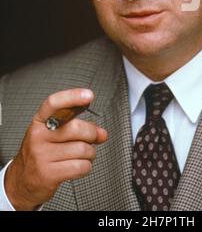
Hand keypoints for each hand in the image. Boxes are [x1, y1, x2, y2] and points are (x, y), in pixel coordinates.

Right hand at [5, 88, 107, 209]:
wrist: (23, 181)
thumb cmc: (43, 153)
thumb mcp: (55, 135)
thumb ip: (79, 128)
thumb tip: (102, 133)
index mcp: (39, 121)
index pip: (54, 104)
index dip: (72, 97)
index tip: (88, 95)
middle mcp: (38, 136)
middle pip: (75, 128)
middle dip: (91, 134)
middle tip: (93, 138)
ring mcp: (41, 155)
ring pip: (82, 149)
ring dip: (90, 153)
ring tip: (83, 155)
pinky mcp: (48, 174)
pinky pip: (80, 166)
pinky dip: (86, 167)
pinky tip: (79, 166)